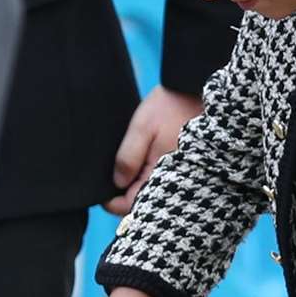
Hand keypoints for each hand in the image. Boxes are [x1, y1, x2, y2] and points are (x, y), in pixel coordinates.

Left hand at [103, 84, 201, 216]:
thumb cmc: (170, 107)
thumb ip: (128, 157)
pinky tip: (139, 159)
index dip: (112, 202)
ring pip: (150, 190)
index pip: (131, 205)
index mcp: (159, 174)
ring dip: (135, 184)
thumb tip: (117, 182)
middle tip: (110, 178)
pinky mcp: (180, 165)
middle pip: (142, 201)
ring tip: (124, 167)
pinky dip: (147, 175)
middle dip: (124, 194)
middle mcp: (172, 179)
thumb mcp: (142, 128)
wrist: (194, 92)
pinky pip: (160, 178)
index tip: (101, 194)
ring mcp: (178, 173)